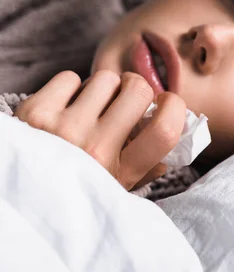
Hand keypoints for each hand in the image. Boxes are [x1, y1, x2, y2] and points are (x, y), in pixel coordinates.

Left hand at [15, 71, 186, 189]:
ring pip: (105, 79)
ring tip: (90, 109)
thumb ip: (147, 166)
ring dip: (103, 89)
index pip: (165, 130)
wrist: (16, 194)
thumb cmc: (74, 189)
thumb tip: (178, 136)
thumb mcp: (116, 189)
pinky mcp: (35, 111)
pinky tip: (65, 107)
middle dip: (135, 89)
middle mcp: (93, 150)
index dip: (174, 107)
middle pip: (138, 89)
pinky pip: (70, 77)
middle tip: (125, 100)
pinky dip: (70, 88)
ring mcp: (63, 129)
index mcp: (120, 172)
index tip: (166, 103)